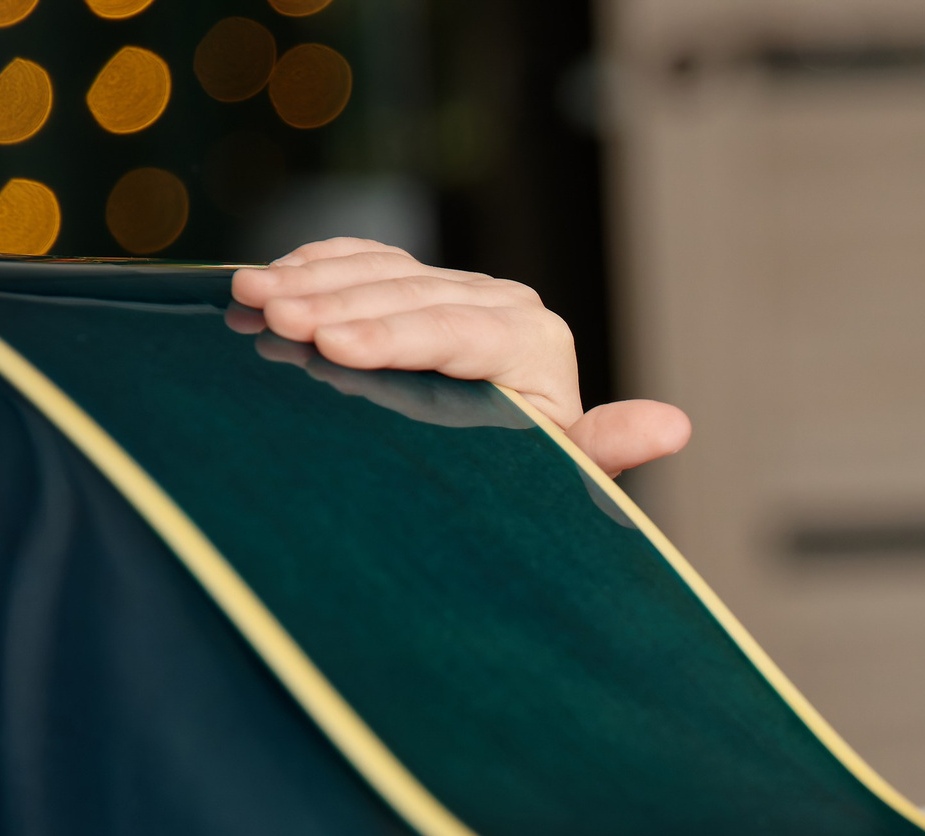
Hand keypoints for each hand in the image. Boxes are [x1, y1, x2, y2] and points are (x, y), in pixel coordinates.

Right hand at [229, 239, 691, 476]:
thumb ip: (604, 449)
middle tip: (271, 317)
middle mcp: (504, 305)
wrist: (500, 479)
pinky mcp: (414, 282)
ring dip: (310, 280)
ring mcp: (455, 288)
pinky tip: (267, 276)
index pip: (458, 330)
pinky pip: (361, 259)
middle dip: (336, 305)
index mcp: (537, 344)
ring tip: (250, 294)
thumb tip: (674, 426)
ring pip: (379, 270)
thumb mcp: (558, 475)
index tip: (333, 348)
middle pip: (409, 294)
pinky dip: (312, 266)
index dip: (394, 336)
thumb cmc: (525, 487)